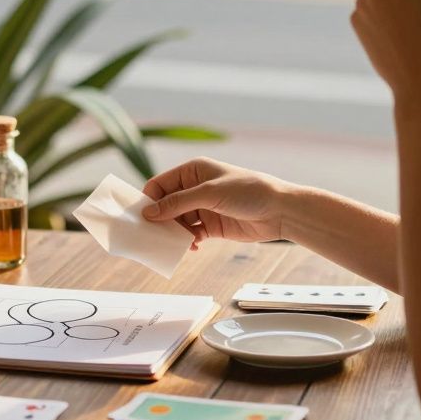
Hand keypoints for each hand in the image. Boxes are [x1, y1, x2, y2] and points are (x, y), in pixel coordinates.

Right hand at [140, 158, 298, 248]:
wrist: (280, 211)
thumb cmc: (248, 191)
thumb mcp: (209, 194)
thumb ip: (178, 203)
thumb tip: (149, 213)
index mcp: (192, 171)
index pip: (160, 184)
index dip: (148, 200)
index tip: (140, 218)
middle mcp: (195, 188)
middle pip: (166, 205)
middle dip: (159, 220)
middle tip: (151, 236)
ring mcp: (203, 208)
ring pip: (177, 222)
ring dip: (173, 233)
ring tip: (173, 244)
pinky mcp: (211, 226)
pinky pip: (190, 234)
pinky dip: (186, 242)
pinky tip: (190, 247)